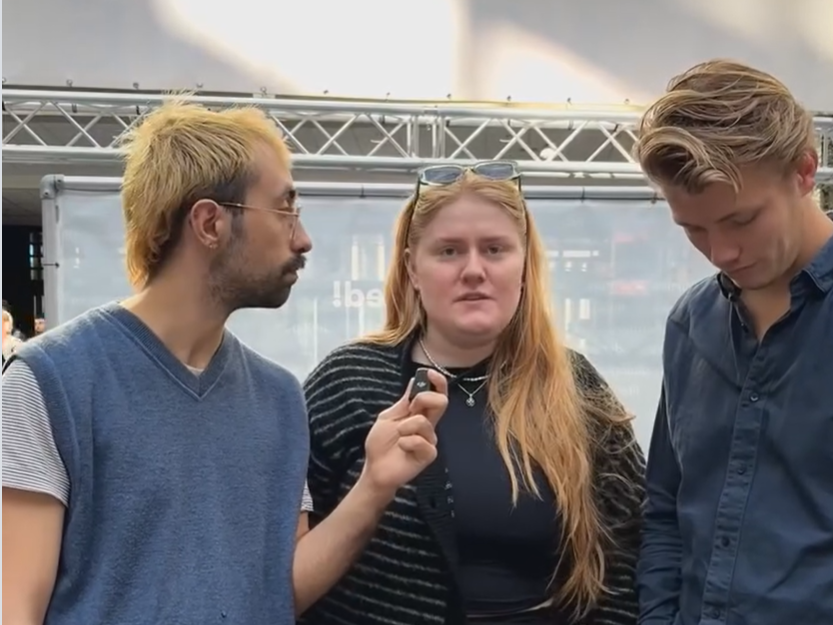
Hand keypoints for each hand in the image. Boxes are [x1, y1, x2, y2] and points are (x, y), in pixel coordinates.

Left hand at [360, 369, 447, 498]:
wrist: (375, 468)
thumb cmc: (380, 444)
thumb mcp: (388, 417)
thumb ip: (404, 402)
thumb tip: (415, 381)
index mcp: (419, 414)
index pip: (436, 394)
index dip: (437, 382)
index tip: (429, 373)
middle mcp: (428, 425)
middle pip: (441, 402)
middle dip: (425, 398)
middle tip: (411, 408)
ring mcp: (429, 440)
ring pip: (424, 422)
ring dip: (405, 427)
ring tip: (398, 437)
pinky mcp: (428, 454)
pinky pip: (420, 441)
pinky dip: (406, 442)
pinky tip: (401, 448)